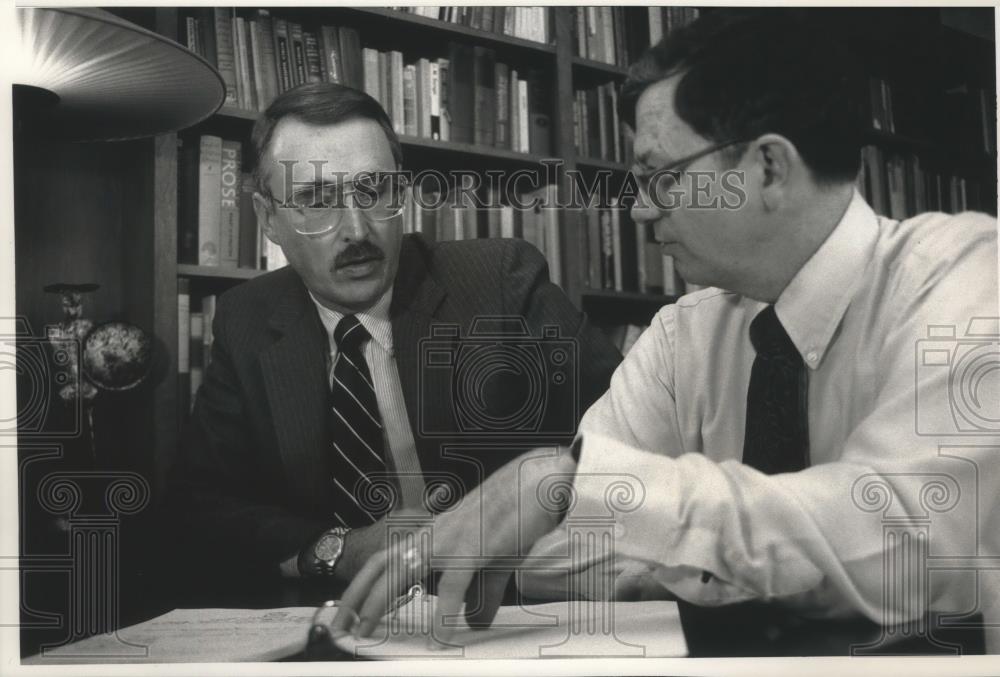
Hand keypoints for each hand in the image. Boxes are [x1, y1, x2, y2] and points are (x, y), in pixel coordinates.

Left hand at [332, 447, 576, 643]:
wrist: (537, 480)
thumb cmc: (515, 514)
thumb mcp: (493, 560)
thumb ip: (480, 595)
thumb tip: (473, 623)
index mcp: (434, 535)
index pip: (384, 559)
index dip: (361, 585)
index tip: (347, 612)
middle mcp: (434, 535)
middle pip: (380, 565)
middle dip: (355, 597)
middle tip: (338, 628)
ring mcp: (451, 540)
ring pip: (402, 571)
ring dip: (380, 604)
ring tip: (367, 634)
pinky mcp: (475, 548)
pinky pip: (452, 586)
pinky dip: (443, 615)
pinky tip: (439, 637)